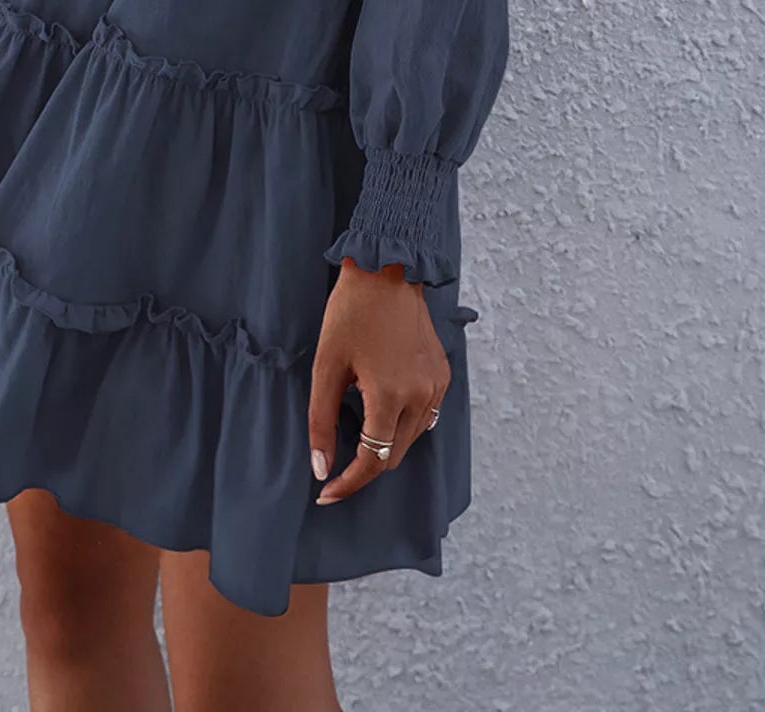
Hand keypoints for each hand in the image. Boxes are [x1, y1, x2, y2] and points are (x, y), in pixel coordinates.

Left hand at [307, 258, 451, 504]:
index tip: (326, 493)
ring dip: (384, 447)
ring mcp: (436, 387)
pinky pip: (424, 417)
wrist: (388, 271)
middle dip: (364, 467)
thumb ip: (322, 420)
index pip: (372, 461)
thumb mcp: (326, 365)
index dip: (348, 483)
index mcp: (389, 395)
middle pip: (393, 456)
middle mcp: (420, 397)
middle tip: (335, 469)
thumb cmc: (350, 313)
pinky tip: (381, 413)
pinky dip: (402, 425)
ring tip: (356, 435)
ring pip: (411, 440)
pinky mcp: (443, 376)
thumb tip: (321, 467)